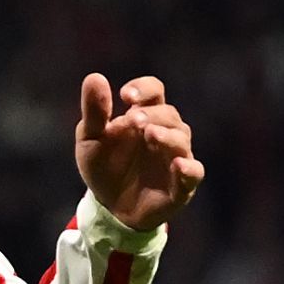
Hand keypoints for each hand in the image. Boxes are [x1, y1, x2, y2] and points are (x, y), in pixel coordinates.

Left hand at [75, 73, 203, 230]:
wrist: (107, 207)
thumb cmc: (102, 166)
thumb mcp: (90, 138)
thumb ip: (94, 111)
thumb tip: (95, 77)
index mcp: (143, 117)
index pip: (154, 92)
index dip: (144, 88)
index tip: (126, 95)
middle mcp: (164, 133)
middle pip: (169, 114)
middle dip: (152, 114)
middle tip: (133, 119)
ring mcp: (175, 159)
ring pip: (182, 140)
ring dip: (167, 135)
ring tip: (150, 134)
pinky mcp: (181, 186)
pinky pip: (193, 174)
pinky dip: (188, 169)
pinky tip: (178, 165)